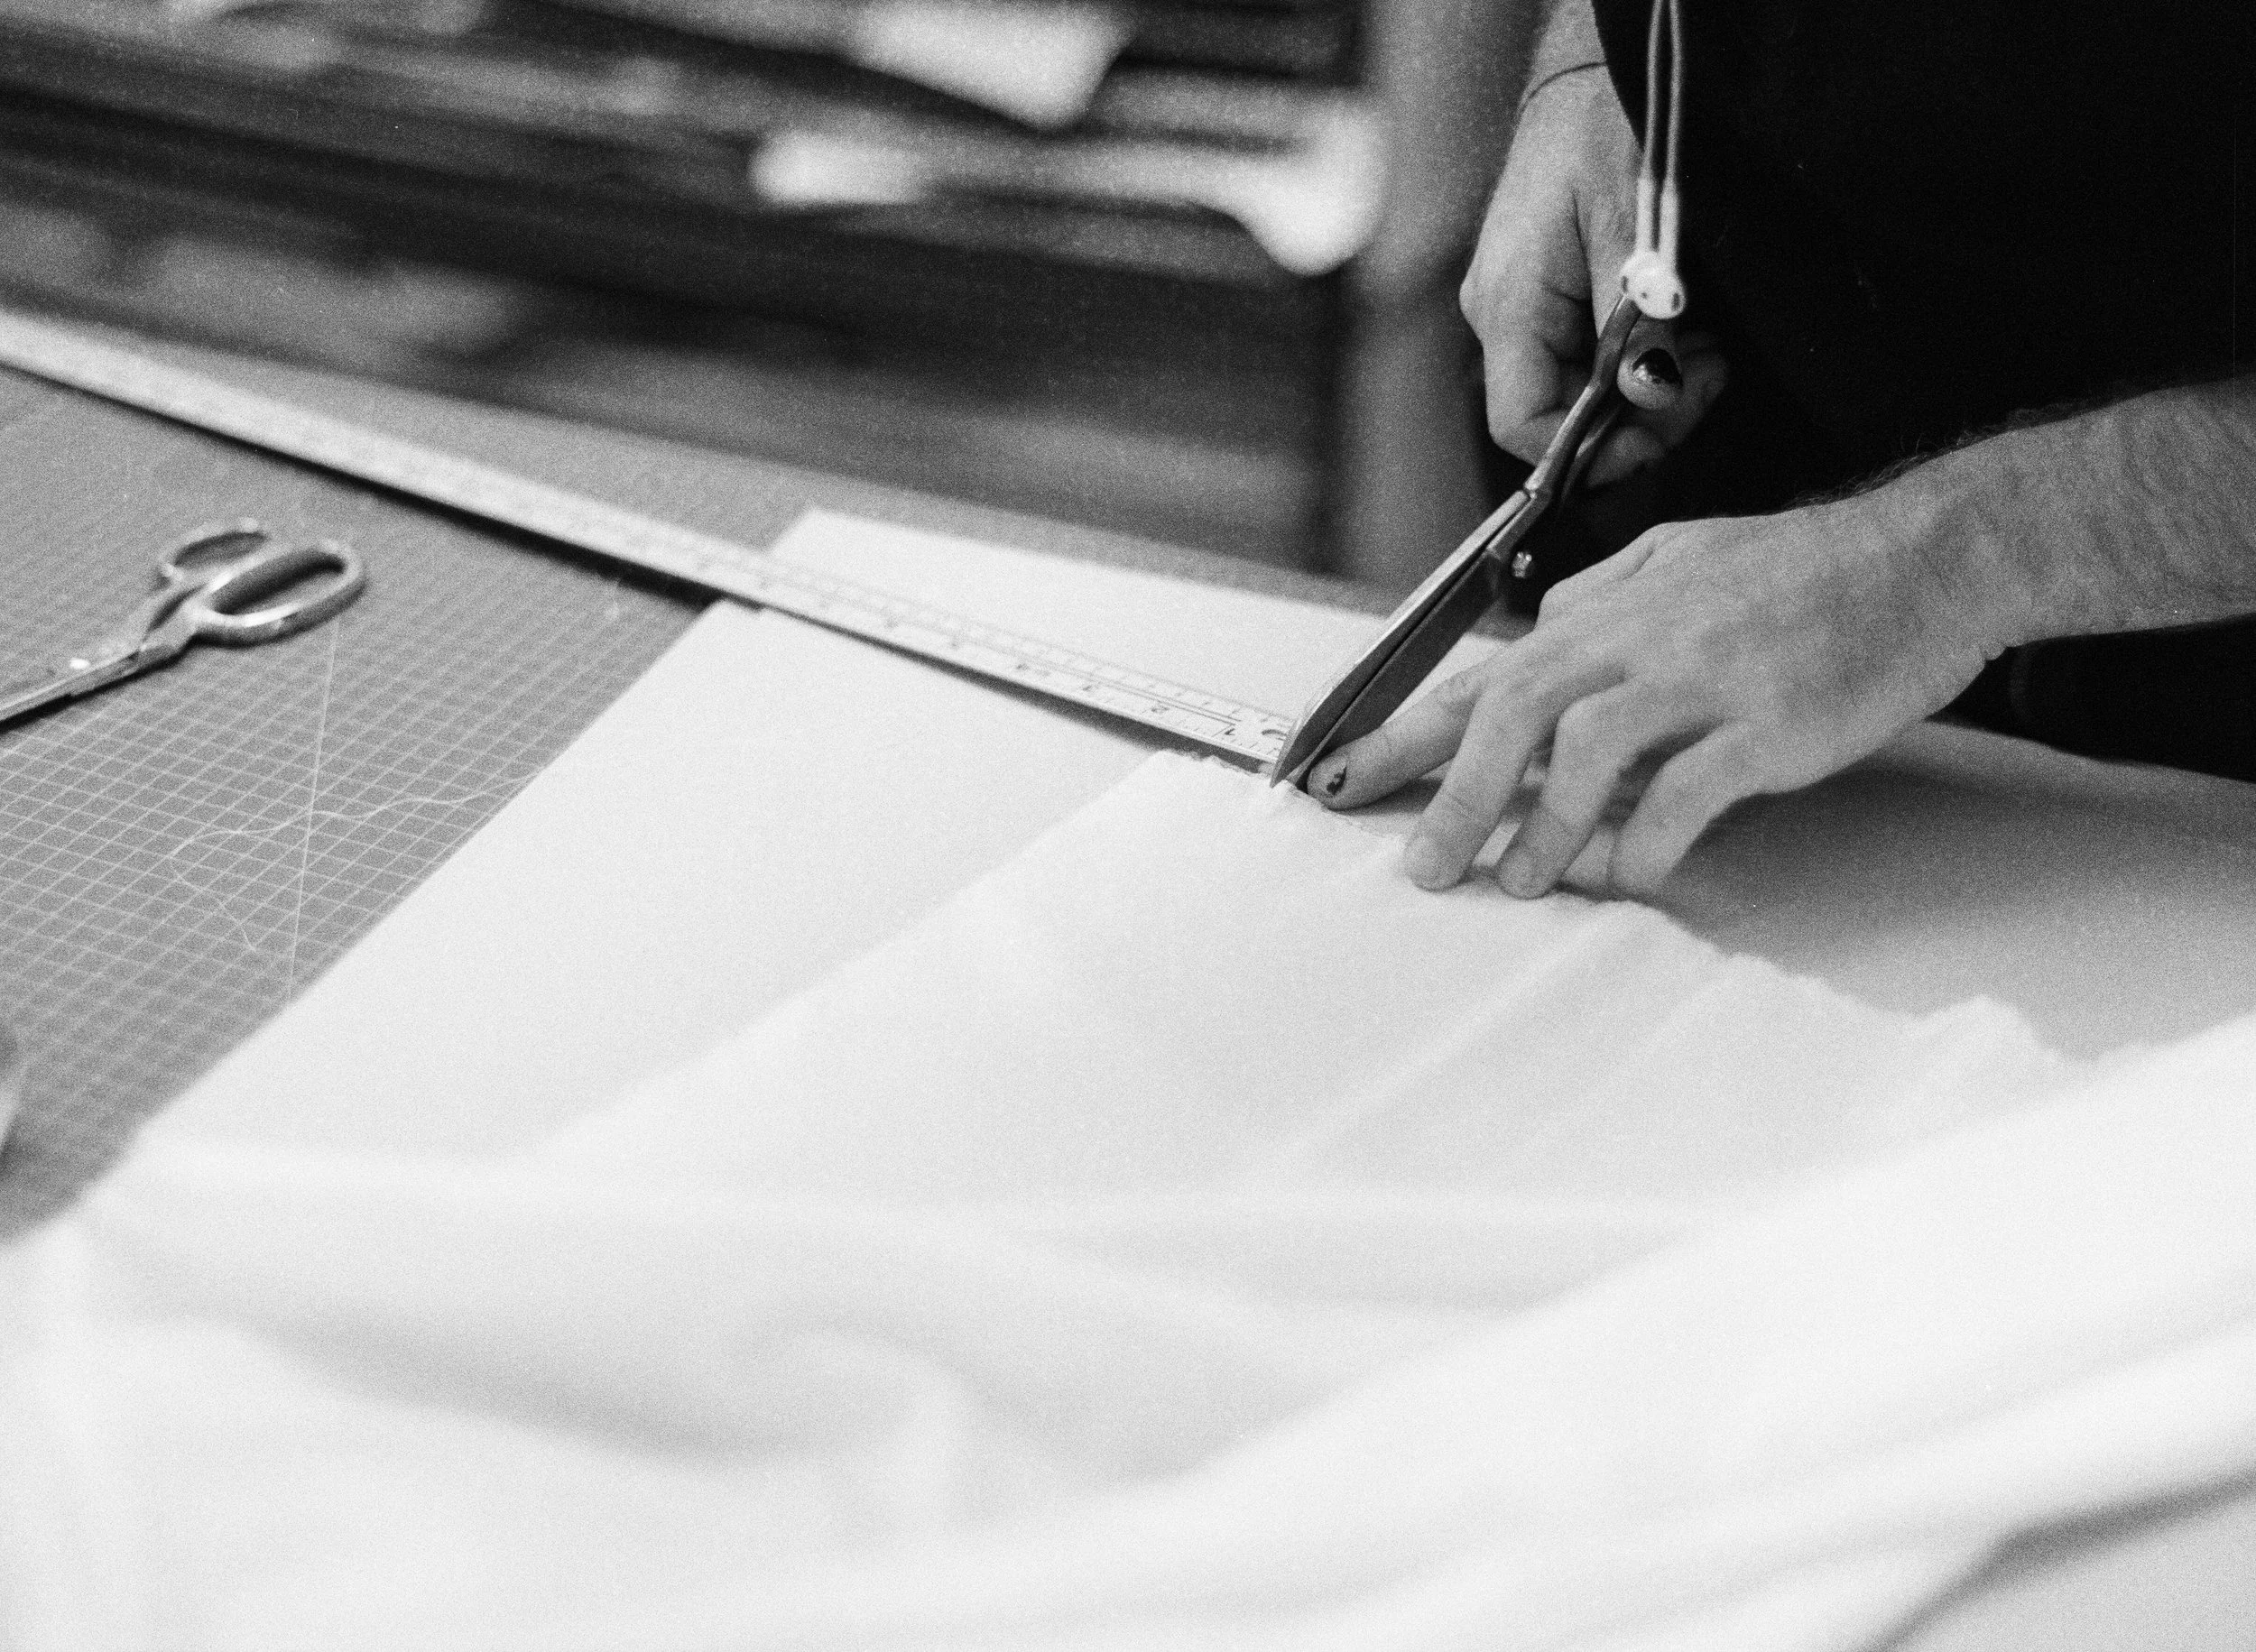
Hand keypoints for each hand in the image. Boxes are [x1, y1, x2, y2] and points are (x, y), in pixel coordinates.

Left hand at [1308, 487, 2002, 898]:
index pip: (1483, 672)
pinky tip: (1630, 875)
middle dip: (1453, 792)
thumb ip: (1603, 603)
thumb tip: (1536, 639)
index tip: (1346, 780)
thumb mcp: (1683, 560)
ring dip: (1543, 825)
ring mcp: (1707, 676)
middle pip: (1513, 707)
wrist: (1930, 554)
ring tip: (1518, 881)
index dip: (1407, 731)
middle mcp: (1644, 635)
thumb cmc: (1810, 567)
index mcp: (1612, 607)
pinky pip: (1686, 790)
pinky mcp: (1769, 721)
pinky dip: (1646, 840)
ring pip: (1586, 748)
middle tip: (1424, 864)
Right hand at [1462, 61, 1727, 482]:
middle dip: (1637, 419)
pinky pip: (1584, 360)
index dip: (1587, 453)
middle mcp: (1501, 318)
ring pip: (1577, 395)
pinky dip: (1637, 361)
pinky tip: (1679, 333)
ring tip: (1703, 349)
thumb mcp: (1634, 223)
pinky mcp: (1545, 300)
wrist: (1589, 72)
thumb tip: (1648, 400)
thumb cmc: (1602, 127)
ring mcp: (1520, 311)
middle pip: (1555, 418)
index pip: (1522, 424)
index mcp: (1508, 306)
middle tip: (1708, 377)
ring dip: (1646, 390)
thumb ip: (1638, 321)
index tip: (1660, 435)